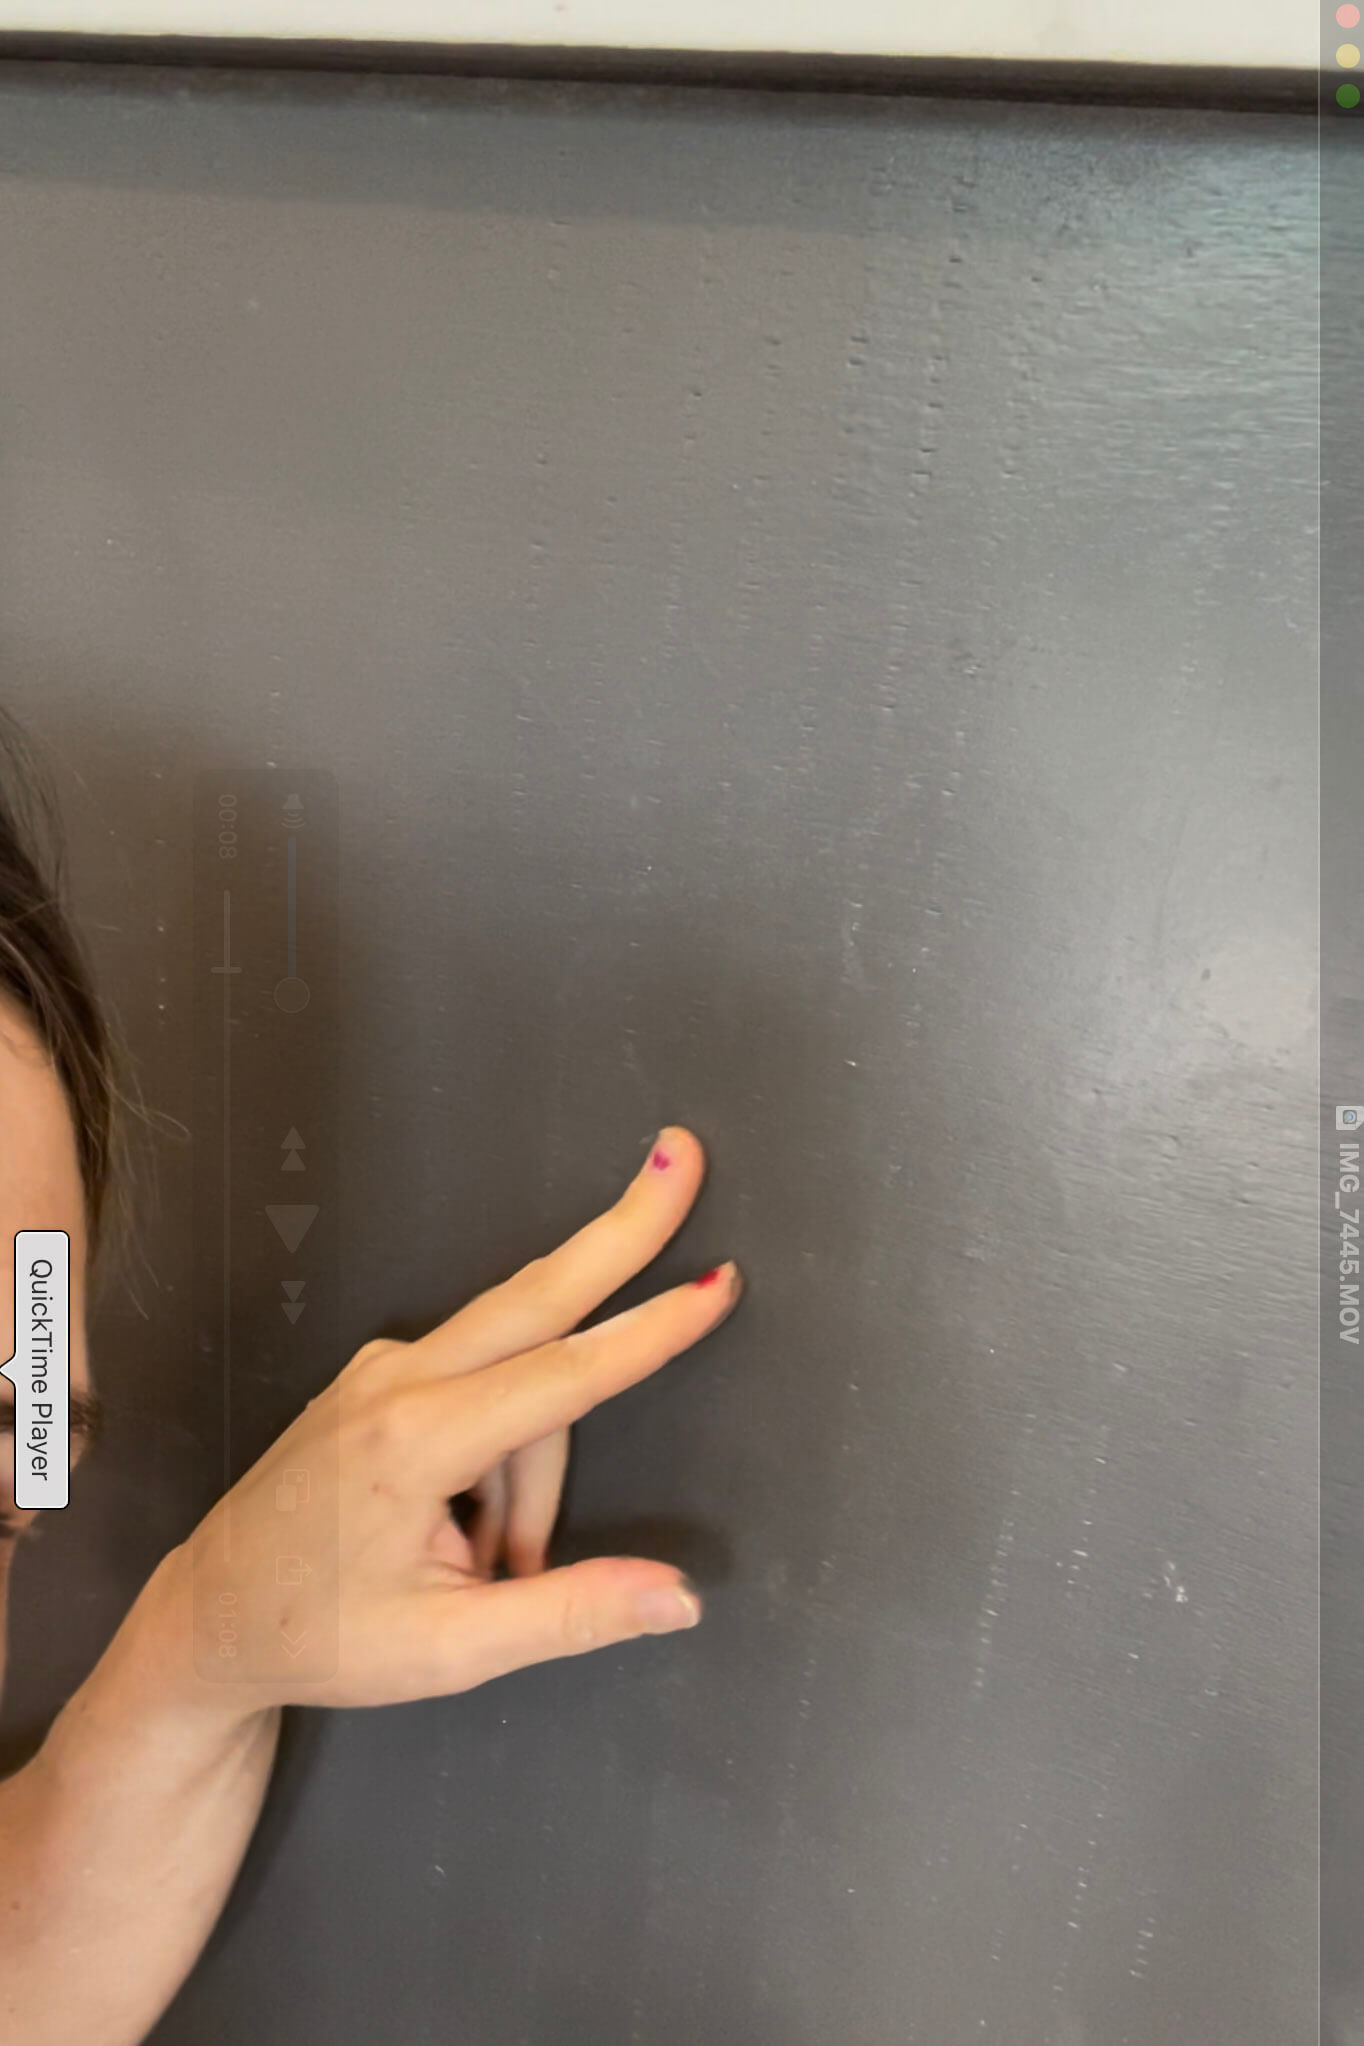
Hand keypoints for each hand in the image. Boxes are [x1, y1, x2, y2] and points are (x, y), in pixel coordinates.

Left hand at [159, 1126, 740, 1713]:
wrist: (209, 1619)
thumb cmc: (319, 1636)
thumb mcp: (449, 1651)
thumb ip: (570, 1614)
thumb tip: (679, 1594)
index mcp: (415, 1441)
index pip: (565, 1377)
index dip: (652, 1330)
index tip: (716, 1282)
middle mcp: (398, 1380)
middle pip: (539, 1295)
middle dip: (620, 1231)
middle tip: (683, 1157)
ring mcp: (384, 1368)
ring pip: (515, 1375)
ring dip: (533, 1469)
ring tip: (492, 1568)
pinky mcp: (382, 1376)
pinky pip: (480, 1388)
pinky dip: (504, 1452)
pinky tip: (470, 1531)